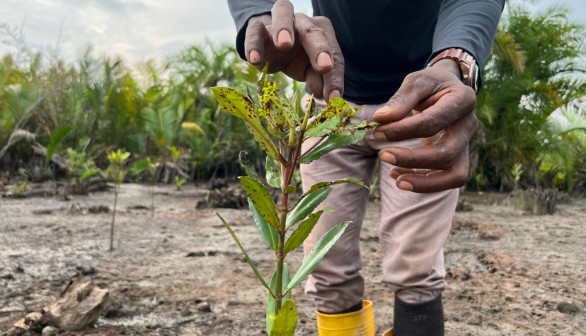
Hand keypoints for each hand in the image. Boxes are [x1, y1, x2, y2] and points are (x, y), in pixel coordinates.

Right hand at [244, 0, 343, 99]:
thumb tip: (326, 96)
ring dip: (284, 28)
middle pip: (313, 31)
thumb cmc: (297, 58)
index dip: (333, 76)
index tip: (334, 96)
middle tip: (325, 66)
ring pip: (284, 14)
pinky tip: (254, 60)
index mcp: (322, 32)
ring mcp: (280, 21)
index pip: (332, 54)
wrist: (270, 45)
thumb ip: (318, 80)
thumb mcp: (309, 71)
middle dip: (320, 48)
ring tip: (283, 44)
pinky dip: (254, 44)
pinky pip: (255, 31)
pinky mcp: (258, 27)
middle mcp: (304, 22)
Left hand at [372, 59, 477, 192]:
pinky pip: (449, 179)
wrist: (448, 89)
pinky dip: (425, 183)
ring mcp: (467, 144)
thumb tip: (380, 118)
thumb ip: (401, 99)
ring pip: (455, 175)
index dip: (402, 130)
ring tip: (395, 179)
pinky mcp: (460, 157)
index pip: (431, 122)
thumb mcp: (417, 82)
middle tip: (382, 155)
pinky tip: (399, 177)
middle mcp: (469, 124)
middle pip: (446, 154)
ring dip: (424, 182)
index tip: (377, 132)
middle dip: (411, 159)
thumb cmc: (431, 84)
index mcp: (463, 99)